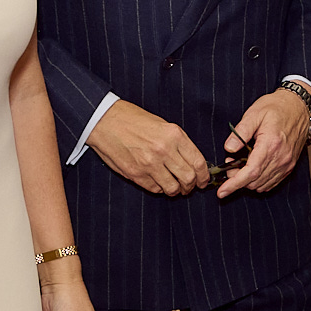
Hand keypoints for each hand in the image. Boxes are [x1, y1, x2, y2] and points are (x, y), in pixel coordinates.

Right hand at [87, 101, 209, 195]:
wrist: (105, 121)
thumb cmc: (133, 119)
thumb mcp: (162, 124)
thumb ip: (178, 143)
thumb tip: (191, 161)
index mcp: (174, 135)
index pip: (198, 162)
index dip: (204, 175)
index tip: (204, 180)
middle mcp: (164, 150)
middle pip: (188, 178)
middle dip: (192, 185)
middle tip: (190, 186)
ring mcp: (149, 164)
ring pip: (172, 188)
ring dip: (176, 190)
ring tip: (174, 186)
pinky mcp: (135, 174)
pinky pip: (155, 189)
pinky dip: (159, 188)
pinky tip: (158, 182)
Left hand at [215, 88, 310, 197]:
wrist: (299, 106)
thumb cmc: (277, 107)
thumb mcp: (254, 113)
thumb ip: (240, 132)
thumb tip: (229, 148)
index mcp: (271, 144)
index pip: (251, 172)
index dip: (234, 184)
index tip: (222, 192)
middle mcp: (281, 157)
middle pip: (254, 181)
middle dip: (237, 179)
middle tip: (230, 164)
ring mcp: (287, 163)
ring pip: (262, 185)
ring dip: (248, 180)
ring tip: (242, 163)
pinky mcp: (289, 166)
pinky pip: (271, 183)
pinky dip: (259, 181)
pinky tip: (253, 168)